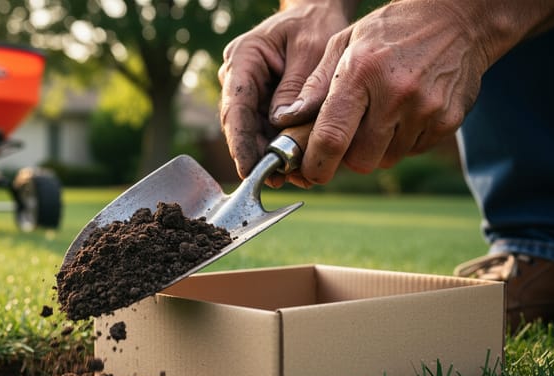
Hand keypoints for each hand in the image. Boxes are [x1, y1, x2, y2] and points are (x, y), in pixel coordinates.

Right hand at [218, 1, 350, 187]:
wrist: (317, 11)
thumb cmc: (316, 22)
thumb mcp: (312, 48)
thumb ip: (297, 86)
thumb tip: (282, 124)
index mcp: (243, 58)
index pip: (235, 107)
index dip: (240, 142)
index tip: (249, 170)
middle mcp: (237, 77)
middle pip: (239, 125)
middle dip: (256, 155)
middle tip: (279, 180)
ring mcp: (247, 90)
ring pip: (251, 131)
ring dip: (268, 155)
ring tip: (293, 177)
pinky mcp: (260, 101)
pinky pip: (264, 128)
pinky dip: (278, 146)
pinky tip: (295, 165)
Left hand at [272, 0, 491, 185]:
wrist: (457, 18)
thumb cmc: (390, 31)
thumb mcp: (344, 42)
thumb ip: (315, 85)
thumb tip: (288, 120)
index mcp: (361, 73)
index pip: (332, 136)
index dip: (317, 164)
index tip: (311, 172)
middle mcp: (395, 94)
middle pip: (360, 159)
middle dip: (349, 155)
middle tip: (350, 134)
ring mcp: (426, 109)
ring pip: (387, 158)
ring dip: (378, 147)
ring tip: (383, 113)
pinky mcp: (448, 120)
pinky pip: (414, 151)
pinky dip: (405, 140)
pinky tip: (407, 111)